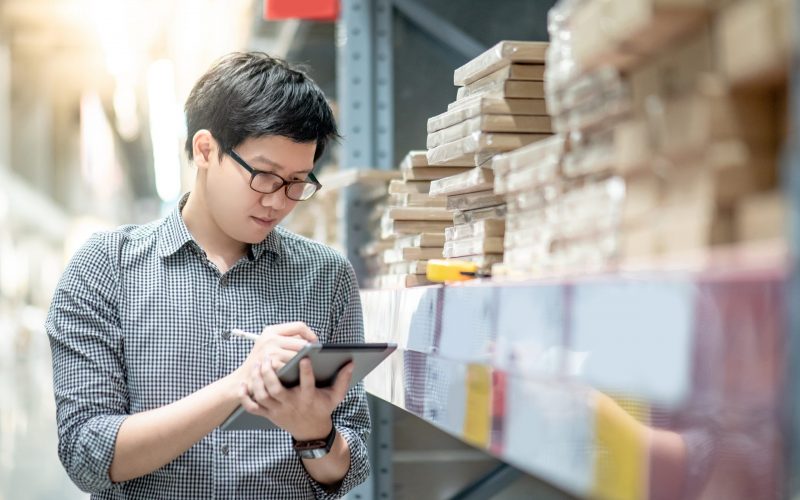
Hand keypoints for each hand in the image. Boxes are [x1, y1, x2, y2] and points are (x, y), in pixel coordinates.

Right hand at [232, 322, 317, 385]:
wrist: (244, 379)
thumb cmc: (261, 362)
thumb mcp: (270, 344)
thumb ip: (288, 339)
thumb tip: (313, 341)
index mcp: (271, 330)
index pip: (299, 326)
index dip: (311, 334)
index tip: (315, 343)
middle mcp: (270, 339)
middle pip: (302, 343)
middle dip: (309, 352)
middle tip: (314, 359)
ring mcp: (271, 352)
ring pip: (300, 356)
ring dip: (304, 364)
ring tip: (305, 368)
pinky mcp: (272, 366)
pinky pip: (293, 368)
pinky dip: (296, 373)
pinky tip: (296, 376)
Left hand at [239, 357, 353, 439]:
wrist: (310, 432)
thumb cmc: (322, 408)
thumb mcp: (336, 396)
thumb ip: (343, 379)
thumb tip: (351, 363)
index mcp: (308, 398)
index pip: (307, 384)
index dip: (306, 372)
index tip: (304, 358)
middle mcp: (291, 404)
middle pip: (276, 390)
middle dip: (270, 373)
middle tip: (268, 358)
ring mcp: (278, 410)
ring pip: (263, 396)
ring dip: (257, 381)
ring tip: (257, 365)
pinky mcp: (268, 414)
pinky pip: (252, 408)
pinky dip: (245, 397)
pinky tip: (244, 384)